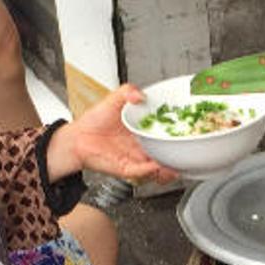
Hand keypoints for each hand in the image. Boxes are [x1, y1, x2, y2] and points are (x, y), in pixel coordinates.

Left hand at [47, 85, 177, 183]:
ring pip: (158, 169)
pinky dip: (150, 170)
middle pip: (166, 155)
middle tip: (188, 151)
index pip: (165, 135)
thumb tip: (140, 95)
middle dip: (179, 157)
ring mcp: (135, 159)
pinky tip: (156, 165)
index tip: (186, 132)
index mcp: (142, 132)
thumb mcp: (113, 100)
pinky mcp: (125, 169)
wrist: (76, 138)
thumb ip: (127, 92)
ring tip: (177, 164)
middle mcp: (141, 147)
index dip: (176, 135)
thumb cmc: (93, 122)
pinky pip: (141, 172)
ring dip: (169, 168)